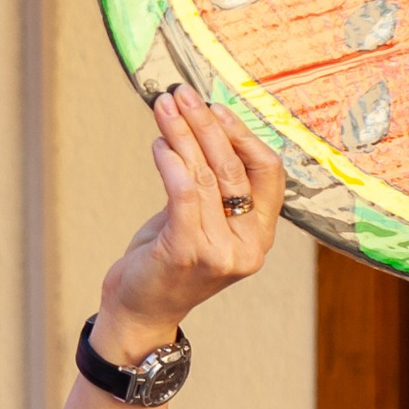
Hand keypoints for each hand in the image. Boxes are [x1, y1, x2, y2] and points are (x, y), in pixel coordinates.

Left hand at [93, 84, 285, 362]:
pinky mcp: (187, 252)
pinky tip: (159, 144)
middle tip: (183, 95)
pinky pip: (184, 195)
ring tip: (164, 107)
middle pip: (234, 168)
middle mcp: (248, 245)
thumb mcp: (199, 222)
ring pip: (205, 177)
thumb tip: (201, 128)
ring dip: (181, 135)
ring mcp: (220, 251)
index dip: (244, 135)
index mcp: (260, 235)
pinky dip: (170, 164)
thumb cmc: (167, 261)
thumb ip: (209, 187)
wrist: (139, 313)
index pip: (268, 173)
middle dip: (207, 125)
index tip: (216, 107)